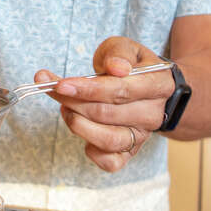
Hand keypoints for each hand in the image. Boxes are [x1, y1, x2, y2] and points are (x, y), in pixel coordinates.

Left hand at [36, 37, 175, 172]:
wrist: (148, 88)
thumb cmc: (131, 65)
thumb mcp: (126, 48)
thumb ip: (119, 53)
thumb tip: (116, 68)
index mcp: (157, 85)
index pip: (121, 90)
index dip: (88, 89)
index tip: (61, 84)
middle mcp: (152, 114)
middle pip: (107, 114)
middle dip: (73, 101)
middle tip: (53, 89)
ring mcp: (142, 136)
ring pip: (108, 140)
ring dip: (77, 124)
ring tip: (65, 107)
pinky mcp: (131, 152)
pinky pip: (110, 162)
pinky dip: (90, 150)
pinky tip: (80, 127)